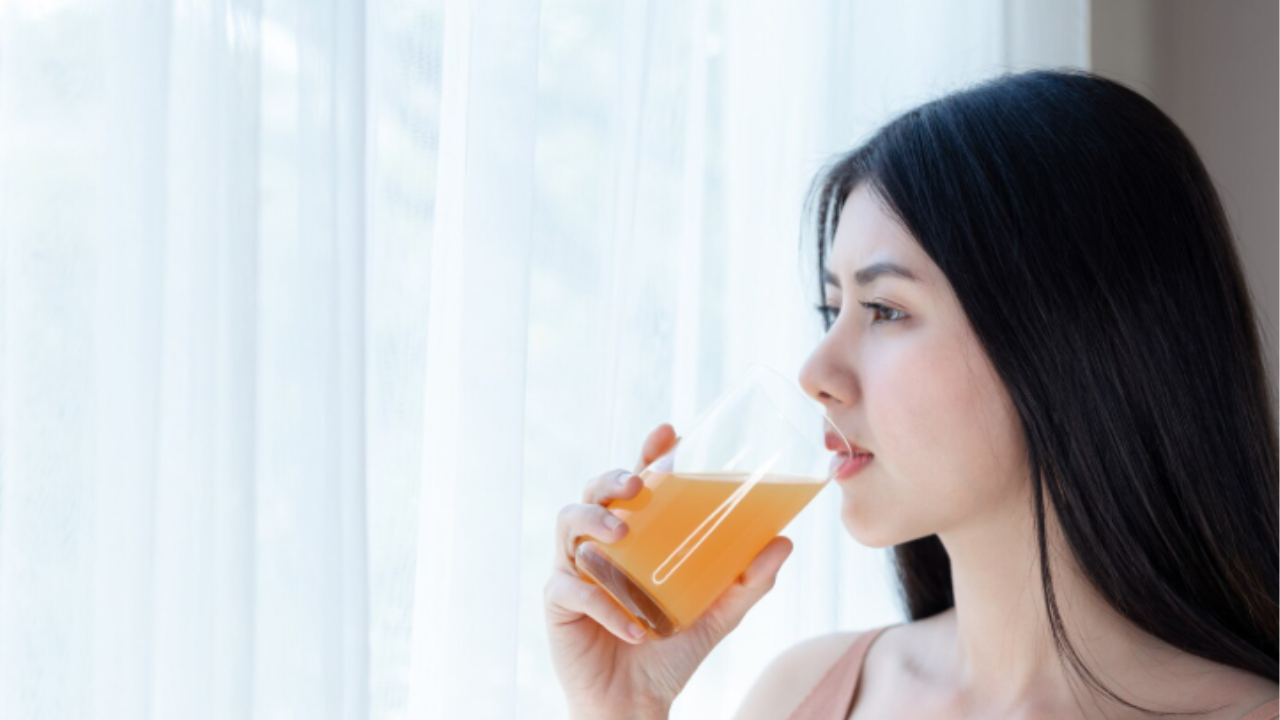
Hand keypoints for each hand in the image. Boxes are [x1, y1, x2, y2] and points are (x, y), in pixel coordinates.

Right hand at [544, 423, 794, 718]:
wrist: (636, 704)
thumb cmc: (670, 651)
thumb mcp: (718, 614)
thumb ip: (749, 581)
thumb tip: (784, 541)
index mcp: (636, 536)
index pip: (636, 483)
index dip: (647, 453)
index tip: (668, 433)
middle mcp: (601, 544)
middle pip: (593, 491)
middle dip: (611, 478)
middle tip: (637, 483)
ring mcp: (575, 570)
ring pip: (567, 522)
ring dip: (594, 521)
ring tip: (622, 532)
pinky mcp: (557, 603)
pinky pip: (571, 588)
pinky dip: (604, 603)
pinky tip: (634, 627)